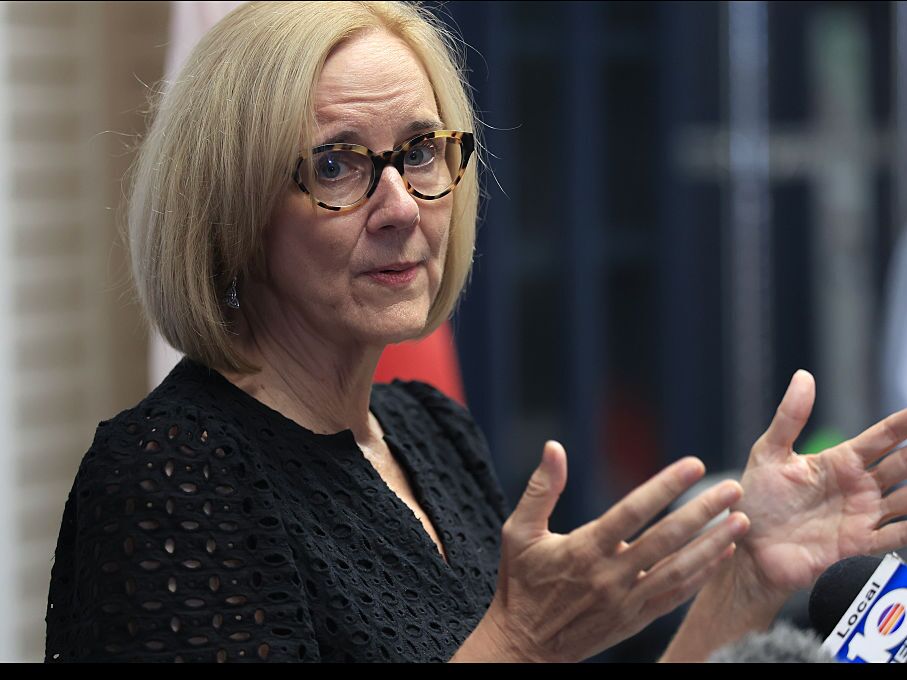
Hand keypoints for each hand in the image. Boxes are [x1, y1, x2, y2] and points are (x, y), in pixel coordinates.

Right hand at [475, 442, 749, 662]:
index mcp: (583, 549)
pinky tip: (721, 554)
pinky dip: (701, 574)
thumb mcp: (519, 531)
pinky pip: (676, 595)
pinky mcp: (635, 619)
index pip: (632, 512)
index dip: (665, 486)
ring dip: (713, 544)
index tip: (694, 464)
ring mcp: (626, 601)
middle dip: (703, 512)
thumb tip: (554, 446)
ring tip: (741, 521)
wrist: (525, 646)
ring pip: (679, 570)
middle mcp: (610, 576)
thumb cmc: (520, 582)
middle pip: (666, 540)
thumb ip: (541, 489)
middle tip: (734, 490)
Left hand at [732, 369, 906, 594]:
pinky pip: (897, 535)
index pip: (883, 438)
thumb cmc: (756, 500)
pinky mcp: (859, 544)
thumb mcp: (769, 453)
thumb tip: (803, 376)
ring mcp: (862, 516)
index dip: (905, 424)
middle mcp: (858, 487)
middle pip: (904, 465)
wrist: (747, 548)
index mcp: (839, 462)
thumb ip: (789, 417)